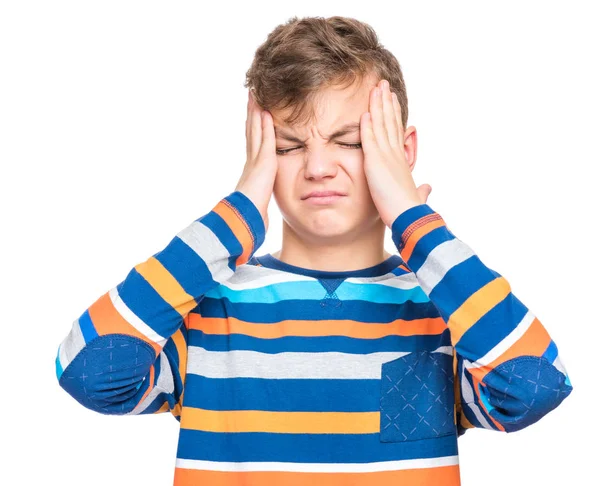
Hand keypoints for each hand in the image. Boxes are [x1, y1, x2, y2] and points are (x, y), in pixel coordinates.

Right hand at [235, 90, 277, 231]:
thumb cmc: (249, 215)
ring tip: (256, 96)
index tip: (254, 113)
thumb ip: (257, 200)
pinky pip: (266, 140)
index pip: (253, 142)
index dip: (253, 127)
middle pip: (251, 131)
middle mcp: (251, 161)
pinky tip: (266, 113)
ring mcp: (255, 160)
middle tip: (252, 96)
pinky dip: (265, 126)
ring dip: (256, 113)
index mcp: (251, 169)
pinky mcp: (263, 163)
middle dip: (252, 113)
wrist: (245, 219)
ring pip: (255, 131)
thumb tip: (257, 210)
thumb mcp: (256, 203)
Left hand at [360, 78, 431, 227]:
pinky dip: (367, 125)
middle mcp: (395, 154)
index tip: (391, 99)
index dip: (393, 113)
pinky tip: (365, 112)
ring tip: (376, 88)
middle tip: (383, 84)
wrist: (410, 216)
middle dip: (386, 101)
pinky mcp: (376, 163)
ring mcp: (386, 156)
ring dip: (377, 105)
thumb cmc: (411, 210)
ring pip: (381, 125)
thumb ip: (421, 190)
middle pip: (389, 121)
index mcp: (401, 160)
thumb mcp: (415, 196)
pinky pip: (370, 140)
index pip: (395, 131)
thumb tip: (427, 188)